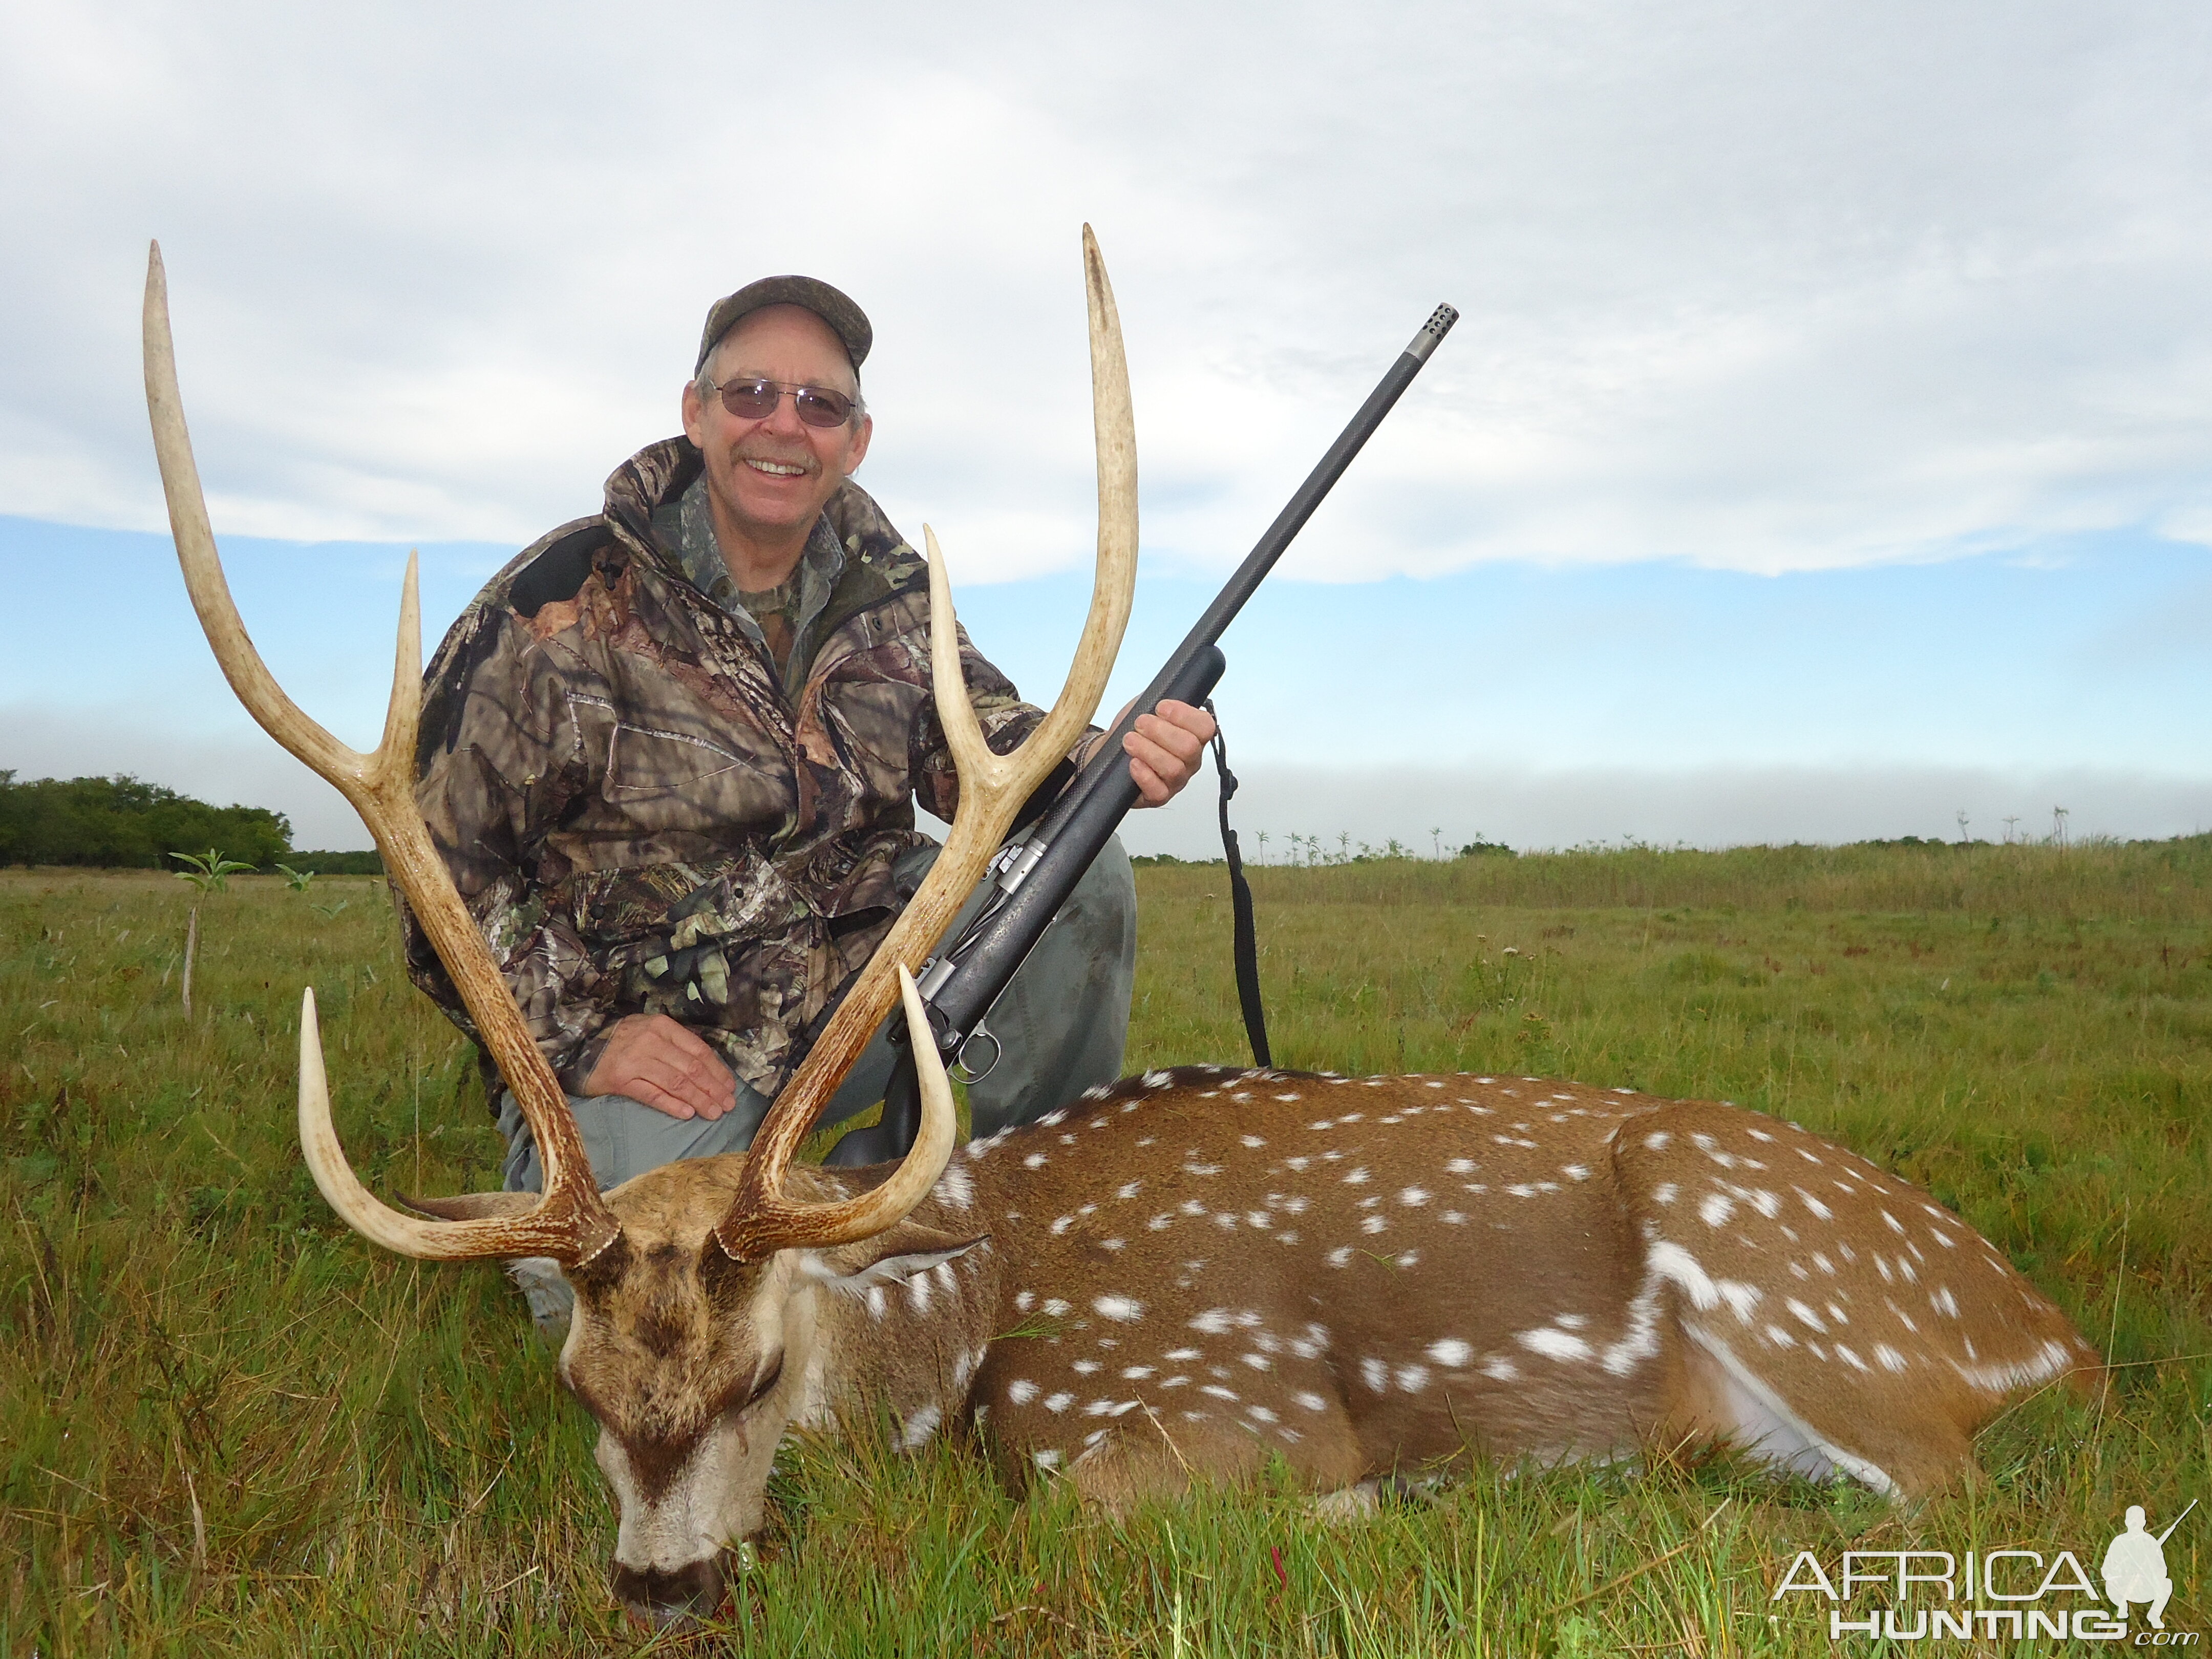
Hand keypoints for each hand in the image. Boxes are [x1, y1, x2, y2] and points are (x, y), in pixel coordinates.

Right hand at [584, 1014, 738, 1119]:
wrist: (579, 1048)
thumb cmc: (621, 1042)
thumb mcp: (650, 1033)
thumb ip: (676, 1046)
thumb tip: (709, 1070)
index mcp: (662, 1026)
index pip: (698, 1050)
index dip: (717, 1071)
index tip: (730, 1087)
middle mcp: (650, 1040)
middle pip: (690, 1068)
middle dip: (713, 1088)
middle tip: (728, 1105)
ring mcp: (634, 1060)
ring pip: (676, 1082)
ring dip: (698, 1099)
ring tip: (713, 1113)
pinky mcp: (620, 1079)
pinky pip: (652, 1094)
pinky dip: (672, 1105)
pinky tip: (687, 1114)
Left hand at [1116, 698, 1217, 807]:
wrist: (1107, 750)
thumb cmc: (1132, 730)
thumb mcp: (1146, 705)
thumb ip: (1162, 696)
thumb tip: (1168, 694)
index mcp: (1193, 735)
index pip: (1205, 726)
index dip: (1184, 715)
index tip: (1160, 707)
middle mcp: (1190, 760)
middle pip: (1189, 748)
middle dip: (1160, 732)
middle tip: (1140, 724)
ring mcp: (1176, 780)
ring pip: (1173, 768)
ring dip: (1148, 750)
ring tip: (1129, 741)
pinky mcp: (1159, 796)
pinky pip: (1159, 790)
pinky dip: (1144, 775)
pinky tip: (1133, 764)